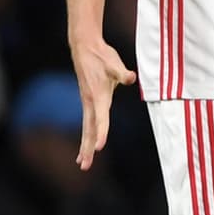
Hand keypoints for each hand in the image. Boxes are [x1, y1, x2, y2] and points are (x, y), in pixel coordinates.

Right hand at [70, 38, 136, 170]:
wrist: (85, 48)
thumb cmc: (102, 56)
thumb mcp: (114, 63)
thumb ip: (122, 73)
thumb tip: (131, 78)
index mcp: (98, 97)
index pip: (101, 119)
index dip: (101, 133)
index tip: (100, 147)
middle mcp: (91, 102)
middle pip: (89, 130)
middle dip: (87, 148)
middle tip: (85, 166)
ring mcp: (87, 102)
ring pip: (86, 128)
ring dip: (85, 145)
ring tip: (82, 163)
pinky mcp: (88, 101)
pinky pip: (87, 122)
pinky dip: (86, 135)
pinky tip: (86, 145)